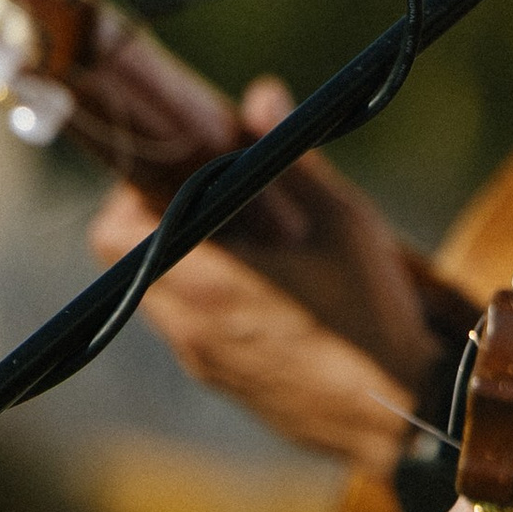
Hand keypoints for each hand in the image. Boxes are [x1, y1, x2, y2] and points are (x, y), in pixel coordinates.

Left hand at [89, 185, 418, 468]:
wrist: (397, 415)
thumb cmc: (372, 312)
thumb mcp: (344, 221)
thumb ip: (291, 158)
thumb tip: (260, 97)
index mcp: (209, 280)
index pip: (115, 232)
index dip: (134, 194)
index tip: (182, 173)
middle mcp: (190, 325)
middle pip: (130, 261)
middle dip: (163, 222)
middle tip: (219, 201)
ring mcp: (202, 361)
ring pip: (161, 296)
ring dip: (188, 262)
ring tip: (253, 248)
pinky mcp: (222, 382)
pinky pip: (191, 329)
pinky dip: (210, 301)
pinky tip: (271, 292)